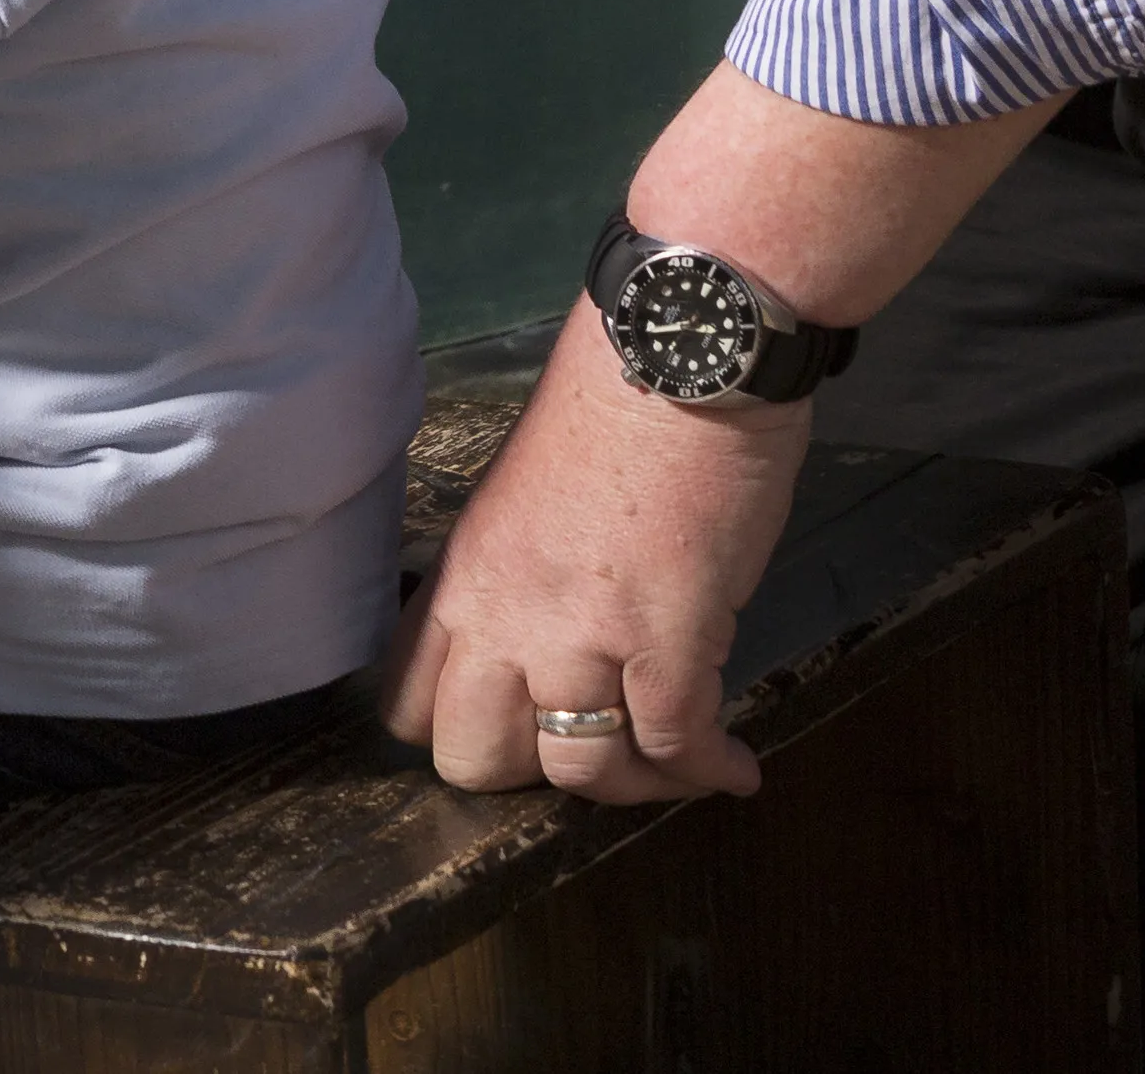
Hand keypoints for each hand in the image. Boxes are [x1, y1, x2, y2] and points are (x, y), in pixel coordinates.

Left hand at [383, 311, 795, 803]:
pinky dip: (710, 772)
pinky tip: (735, 767)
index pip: (410, 705)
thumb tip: (546, 645)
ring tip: (673, 761)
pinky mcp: (667, 641)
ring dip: (633, 784)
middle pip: (477, 759)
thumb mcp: (521, 502)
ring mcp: (581, 634)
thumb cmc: (611, 415)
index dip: (462, 736)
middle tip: (593, 746)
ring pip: (581, 769)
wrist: (677, 361)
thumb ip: (516, 580)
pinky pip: (677, 746)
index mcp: (463, 578)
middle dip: (535, 774)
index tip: (516, 733)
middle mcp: (503, 616)